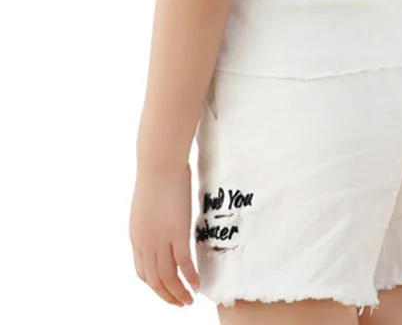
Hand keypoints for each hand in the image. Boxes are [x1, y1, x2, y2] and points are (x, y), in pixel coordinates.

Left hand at [130, 163, 200, 305]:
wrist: (159, 164)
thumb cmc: (156, 175)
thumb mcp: (147, 204)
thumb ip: (152, 218)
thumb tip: (161, 217)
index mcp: (137, 238)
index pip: (143, 273)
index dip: (155, 286)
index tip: (167, 291)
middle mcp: (145, 244)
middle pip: (154, 281)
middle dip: (167, 296)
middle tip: (180, 303)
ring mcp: (160, 240)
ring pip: (168, 278)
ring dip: (178, 293)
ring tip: (189, 301)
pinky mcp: (177, 233)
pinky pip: (184, 264)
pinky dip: (190, 278)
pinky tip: (197, 285)